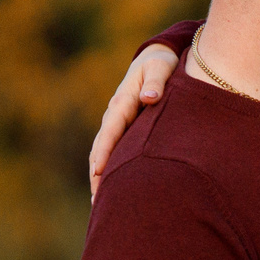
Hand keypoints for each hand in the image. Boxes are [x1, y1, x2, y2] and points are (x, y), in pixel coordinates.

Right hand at [90, 43, 178, 197]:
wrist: (157, 56)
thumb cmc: (162, 64)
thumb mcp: (161, 68)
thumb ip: (157, 83)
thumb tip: (149, 98)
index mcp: (122, 102)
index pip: (110, 132)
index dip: (104, 153)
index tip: (98, 174)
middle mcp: (115, 113)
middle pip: (102, 148)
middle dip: (97, 174)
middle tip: (96, 201)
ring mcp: (118, 121)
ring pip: (105, 151)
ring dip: (100, 176)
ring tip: (99, 203)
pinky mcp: (125, 127)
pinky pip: (115, 150)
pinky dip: (110, 168)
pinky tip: (112, 187)